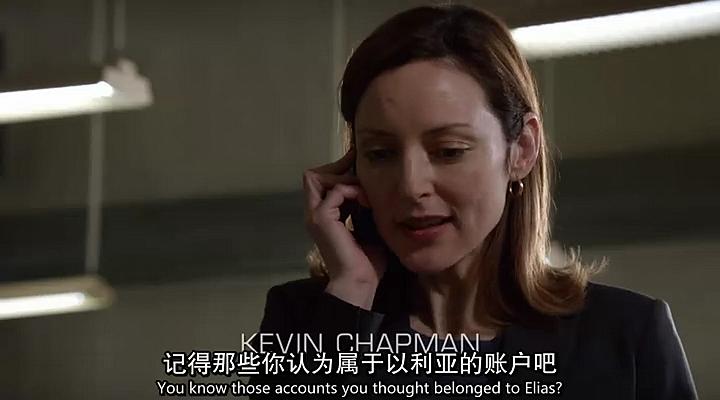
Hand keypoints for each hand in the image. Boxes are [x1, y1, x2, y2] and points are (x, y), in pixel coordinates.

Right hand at [303, 149, 387, 308]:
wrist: (360, 282)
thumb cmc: (367, 261)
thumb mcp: (366, 226)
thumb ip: (362, 207)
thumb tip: (370, 187)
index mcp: (323, 216)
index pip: (320, 181)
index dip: (338, 170)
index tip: (357, 163)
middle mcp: (314, 213)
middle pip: (314, 175)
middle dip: (338, 169)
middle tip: (361, 175)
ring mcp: (314, 215)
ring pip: (318, 177)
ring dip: (345, 179)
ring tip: (364, 194)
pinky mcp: (321, 218)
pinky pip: (335, 190)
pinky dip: (352, 190)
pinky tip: (366, 203)